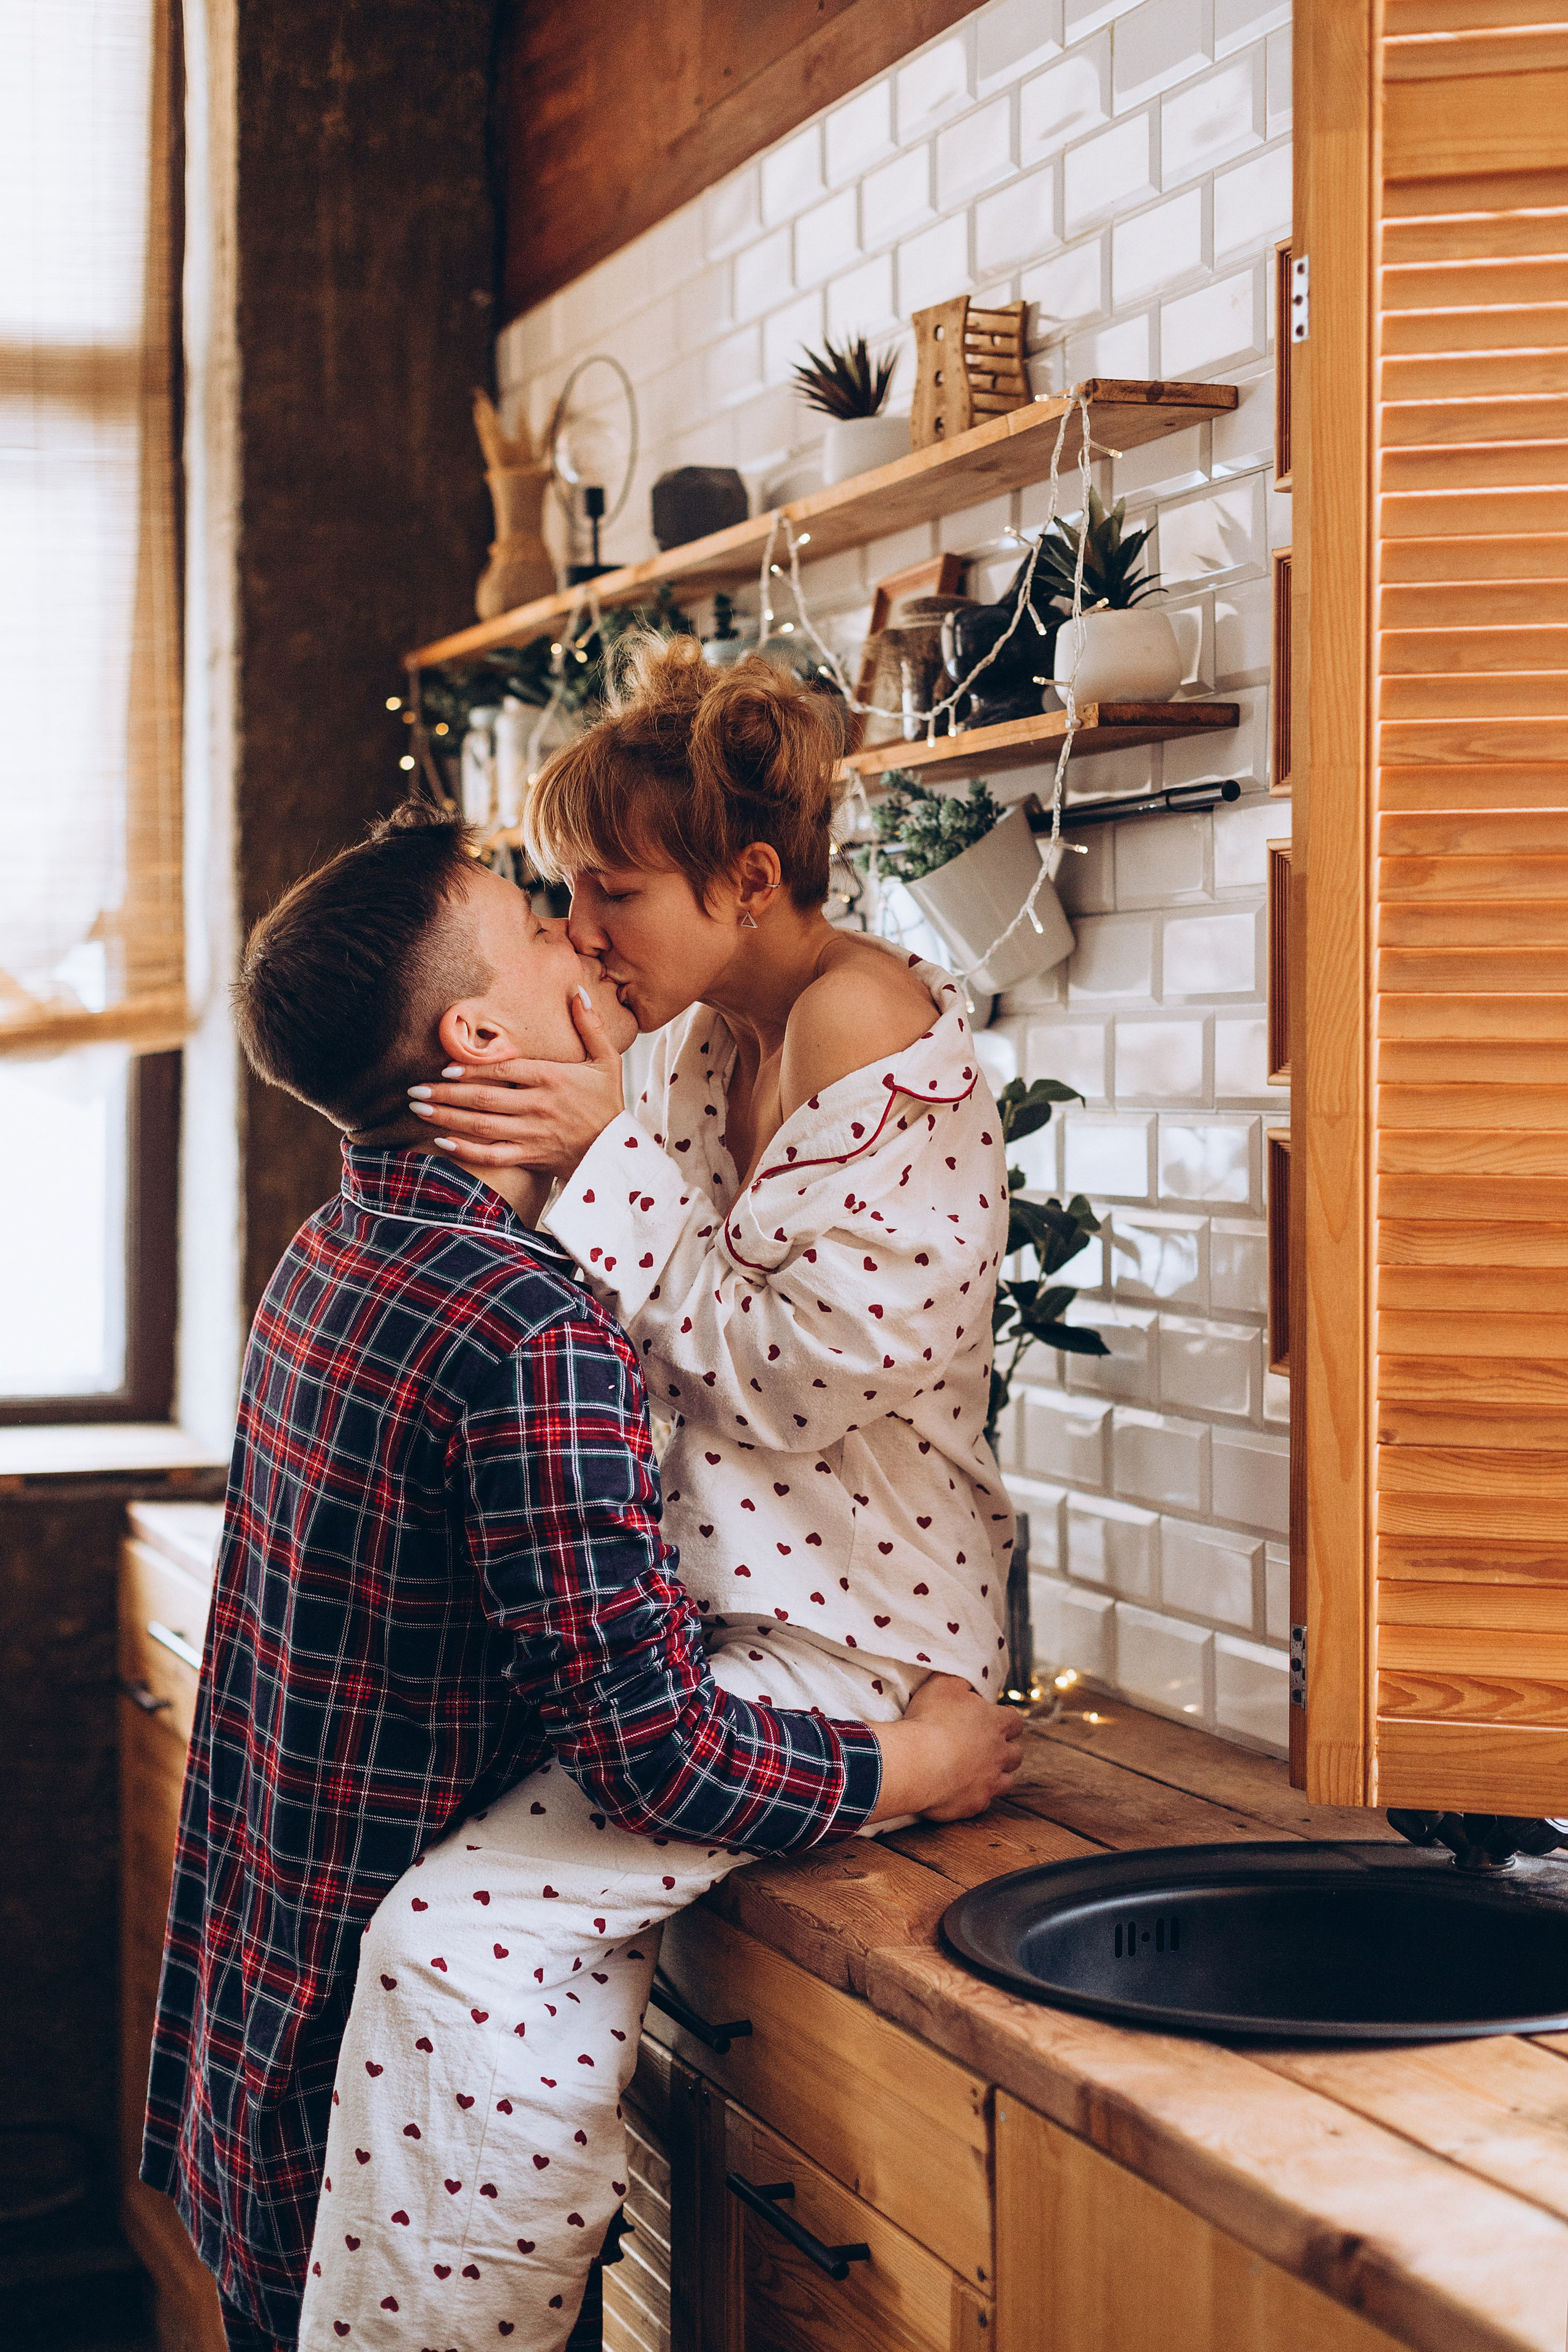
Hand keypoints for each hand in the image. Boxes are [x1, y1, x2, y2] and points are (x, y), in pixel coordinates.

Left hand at [408, 992, 624, 1179]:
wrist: (617, 1152)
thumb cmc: (608, 1103)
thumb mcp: (607, 1060)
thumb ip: (591, 1025)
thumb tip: (578, 991)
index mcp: (553, 1078)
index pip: (505, 1070)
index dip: (472, 1069)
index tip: (445, 1068)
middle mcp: (539, 1106)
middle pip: (485, 1099)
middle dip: (446, 1094)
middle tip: (415, 1089)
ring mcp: (532, 1134)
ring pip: (482, 1126)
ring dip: (447, 1118)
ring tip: (418, 1109)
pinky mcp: (530, 1157)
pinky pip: (493, 1156)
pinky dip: (466, 1151)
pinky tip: (441, 1142)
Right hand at [867, 1674, 1022, 1824]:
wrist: (914, 1763)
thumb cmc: (928, 1720)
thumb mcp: (943, 1684)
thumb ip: (961, 1681)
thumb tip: (969, 1685)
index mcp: (995, 1722)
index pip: (1015, 1721)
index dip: (1005, 1721)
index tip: (991, 1721)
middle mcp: (998, 1752)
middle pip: (1015, 1753)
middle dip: (1005, 1750)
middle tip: (984, 1748)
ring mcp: (989, 1781)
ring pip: (1006, 1781)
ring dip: (995, 1776)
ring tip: (976, 1773)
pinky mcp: (975, 1803)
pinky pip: (982, 1802)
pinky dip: (973, 1796)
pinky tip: (957, 1791)